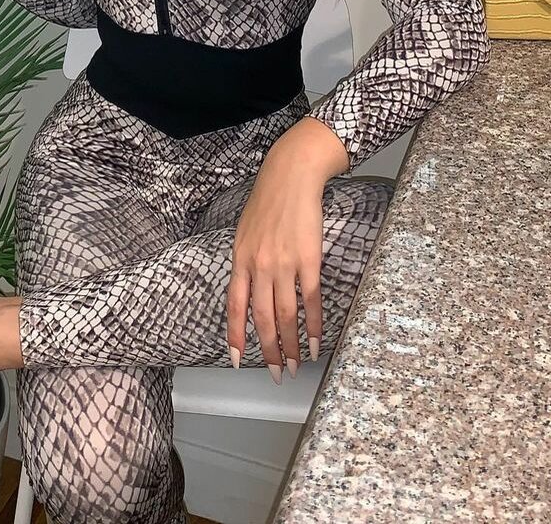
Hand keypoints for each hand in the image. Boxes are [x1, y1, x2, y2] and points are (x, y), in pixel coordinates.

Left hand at [226, 118, 348, 381]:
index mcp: (240, 259)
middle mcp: (259, 265)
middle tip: (276, 374)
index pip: (235, 306)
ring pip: (286, 315)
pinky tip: (315, 342)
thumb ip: (245, 262)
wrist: (290, 175)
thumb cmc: (268, 201)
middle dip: (268, 351)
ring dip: (291, 345)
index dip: (235, 335)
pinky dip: (313, 325)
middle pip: (262, 318)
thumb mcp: (245, 231)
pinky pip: (310, 300)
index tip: (236, 360)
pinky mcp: (308, 260)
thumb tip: (247, 292)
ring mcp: (283, 264)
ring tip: (296, 365)